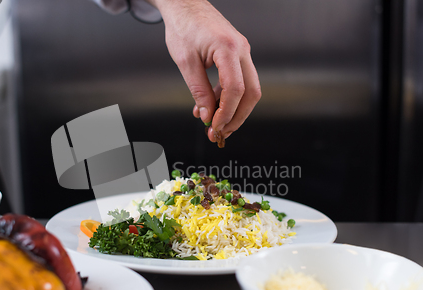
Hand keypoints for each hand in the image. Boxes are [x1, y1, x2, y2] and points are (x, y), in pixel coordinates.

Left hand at [147, 0, 261, 142]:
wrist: (185, 6)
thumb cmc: (183, 27)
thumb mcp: (186, 62)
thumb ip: (198, 91)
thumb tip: (207, 116)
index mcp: (228, 49)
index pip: (235, 89)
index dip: (227, 112)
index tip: (215, 127)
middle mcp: (241, 50)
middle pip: (251, 92)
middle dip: (237, 117)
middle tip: (221, 132)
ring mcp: (242, 52)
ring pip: (248, 89)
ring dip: (233, 109)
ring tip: (214, 123)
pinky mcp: (237, 55)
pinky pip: (238, 81)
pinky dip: (227, 97)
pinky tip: (210, 105)